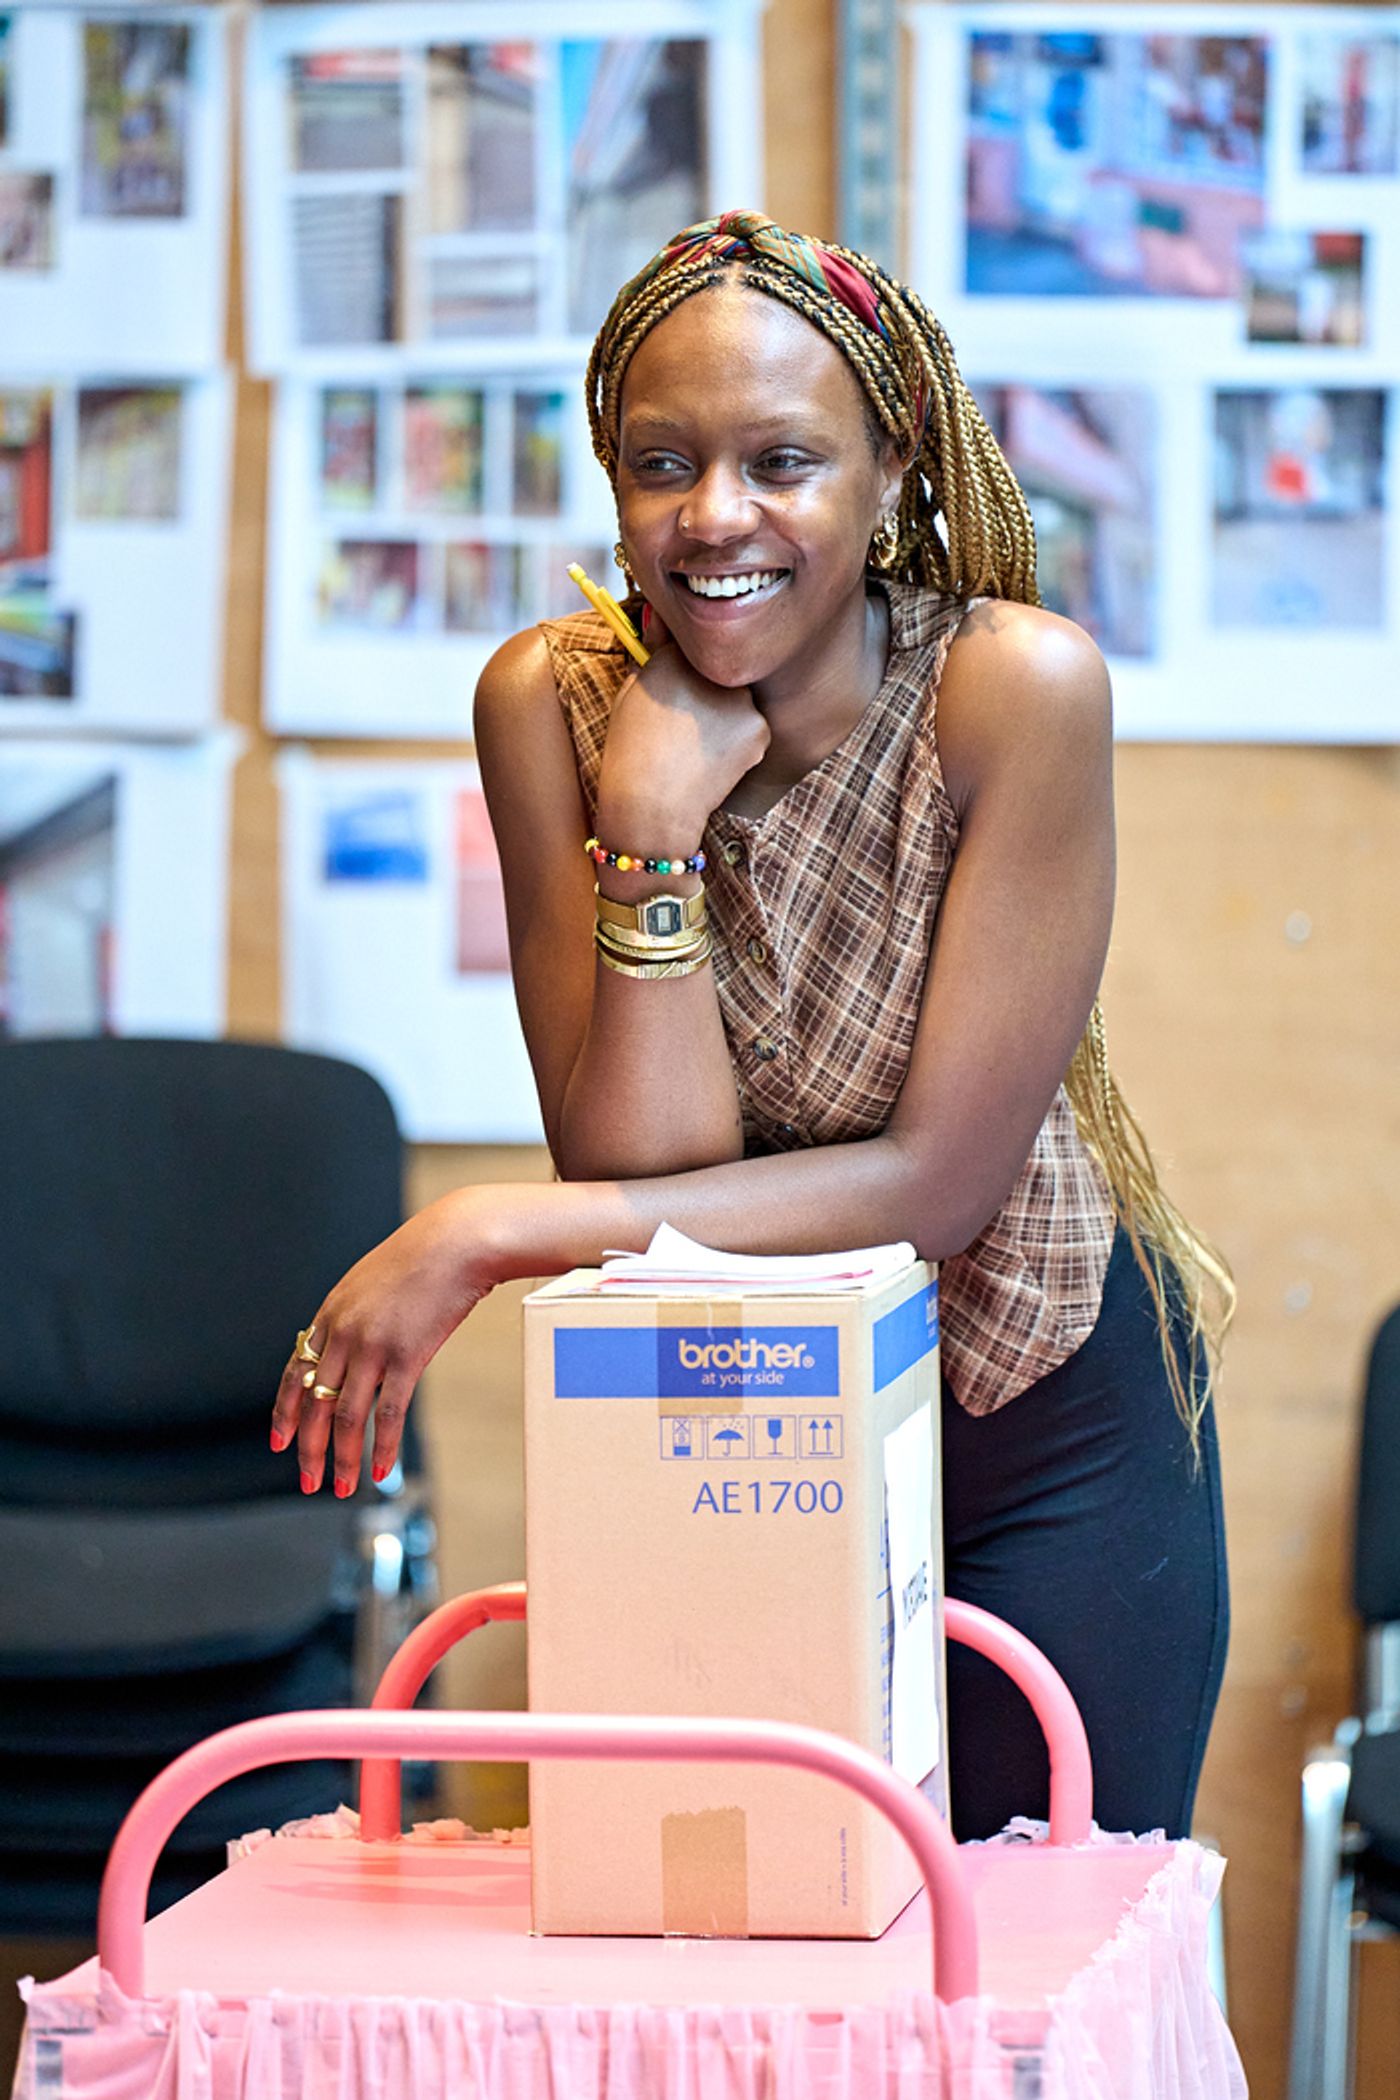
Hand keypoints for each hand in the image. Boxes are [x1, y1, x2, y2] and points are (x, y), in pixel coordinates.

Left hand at [271, 1189, 492, 1496]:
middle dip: (308, 1448)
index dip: (284, 1412)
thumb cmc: (423, 1259)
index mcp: (331, 1313)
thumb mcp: (373, 1282)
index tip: (279, 1443)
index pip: (296, 1372)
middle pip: (314, 1403)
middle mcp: (344, 1332)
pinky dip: (380, 1448)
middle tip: (308, 1480)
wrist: (457, 1241)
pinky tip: (381, 1472)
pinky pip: (386, 1414)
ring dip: (342, 1459)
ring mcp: (373, 1346)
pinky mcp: (407, 1357)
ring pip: (345, 1416)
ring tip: (341, 1488)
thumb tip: (353, 1350)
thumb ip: (356, 1317)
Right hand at [596, 605, 769, 844]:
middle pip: (717, 670)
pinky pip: (752, 727)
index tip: (677, 688)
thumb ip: (649, 653)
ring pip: (737, 698)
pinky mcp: (759, 728)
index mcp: (673, 658)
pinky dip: (739, 741)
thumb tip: (660, 617)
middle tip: (686, 724)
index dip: (683, 666)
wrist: (651, 805)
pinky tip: (714, 760)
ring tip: (697, 746)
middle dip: (708, 688)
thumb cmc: (630, 753)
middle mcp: (711, 670)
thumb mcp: (628, 694)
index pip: (688, 644)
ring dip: (726, 714)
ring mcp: (740, 699)